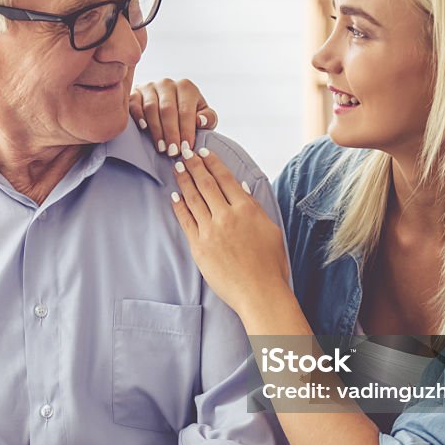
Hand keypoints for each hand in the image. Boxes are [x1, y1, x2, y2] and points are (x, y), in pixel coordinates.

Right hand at [130, 78, 216, 155]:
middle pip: (168, 110)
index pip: (186, 110)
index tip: (186, 148)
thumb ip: (208, 118)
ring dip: (156, 130)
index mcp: (186, 87)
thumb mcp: (204, 116)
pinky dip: (138, 115)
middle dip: (171, 133)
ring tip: (161, 148)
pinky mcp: (135, 92)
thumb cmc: (189, 115)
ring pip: (151, 108)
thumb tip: (200, 121)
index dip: (186, 130)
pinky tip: (143, 128)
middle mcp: (167, 84)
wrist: (170, 107)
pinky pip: (134, 103)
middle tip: (173, 152)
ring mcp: (150, 87)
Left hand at [171, 149, 290, 316]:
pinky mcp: (199, 246)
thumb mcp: (270, 229)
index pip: (225, 178)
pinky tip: (175, 196)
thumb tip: (241, 188)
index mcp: (246, 209)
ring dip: (184, 180)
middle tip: (184, 153)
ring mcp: (210, 231)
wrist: (259, 292)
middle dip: (193, 165)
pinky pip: (186, 221)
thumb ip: (254, 207)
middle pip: (206, 184)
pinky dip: (179, 206)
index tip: (204, 152)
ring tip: (177, 168)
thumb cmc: (270, 264)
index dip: (212, 163)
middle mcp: (227, 216)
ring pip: (193, 199)